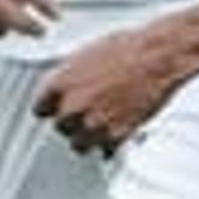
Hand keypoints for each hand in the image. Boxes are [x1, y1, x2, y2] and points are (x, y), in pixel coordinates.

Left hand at [33, 25, 191, 155]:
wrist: (158, 57)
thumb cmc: (128, 48)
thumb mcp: (87, 55)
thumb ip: (70, 77)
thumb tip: (65, 86)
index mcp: (60, 83)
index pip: (40, 109)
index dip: (52, 109)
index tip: (58, 110)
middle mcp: (73, 106)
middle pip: (60, 127)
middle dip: (73, 121)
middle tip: (88, 112)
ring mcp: (93, 123)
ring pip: (79, 144)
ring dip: (88, 136)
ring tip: (101, 124)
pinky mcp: (115, 136)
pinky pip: (103, 149)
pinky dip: (109, 143)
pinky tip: (115, 130)